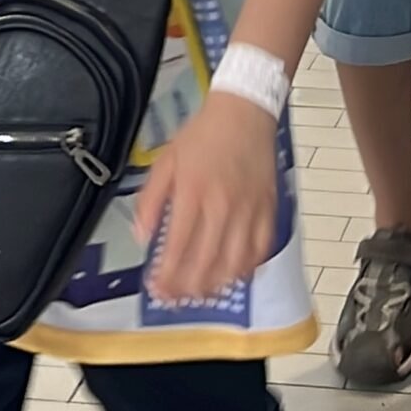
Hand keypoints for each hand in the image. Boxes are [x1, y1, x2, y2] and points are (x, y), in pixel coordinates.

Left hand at [134, 91, 278, 305]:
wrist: (245, 111)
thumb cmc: (202, 135)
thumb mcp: (165, 161)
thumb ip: (150, 200)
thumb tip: (141, 236)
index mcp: (192, 192)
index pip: (177, 247)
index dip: (166, 275)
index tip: (156, 288)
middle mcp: (222, 206)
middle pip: (205, 262)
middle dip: (187, 288)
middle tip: (174, 298)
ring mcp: (248, 210)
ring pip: (234, 263)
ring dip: (215, 286)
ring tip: (200, 293)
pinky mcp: (268, 210)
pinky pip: (260, 250)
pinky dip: (246, 269)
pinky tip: (233, 275)